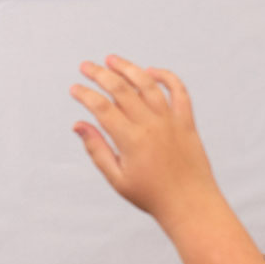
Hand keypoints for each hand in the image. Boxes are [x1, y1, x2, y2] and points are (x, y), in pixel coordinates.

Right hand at [70, 55, 220, 222]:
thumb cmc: (151, 195)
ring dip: (128, 68)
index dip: (85, 95)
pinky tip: (150, 71)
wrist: (190, 204)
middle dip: (100, 74)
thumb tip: (78, 125)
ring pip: (148, 84)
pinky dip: (166, 77)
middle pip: (121, 89)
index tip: (74, 88)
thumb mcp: (116, 178)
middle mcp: (151, 125)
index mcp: (131, 140)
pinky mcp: (187, 122)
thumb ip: (96, 149)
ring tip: (112, 60)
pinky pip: (179, 92)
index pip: (102, 107)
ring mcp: (171, 121)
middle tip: (86, 66)